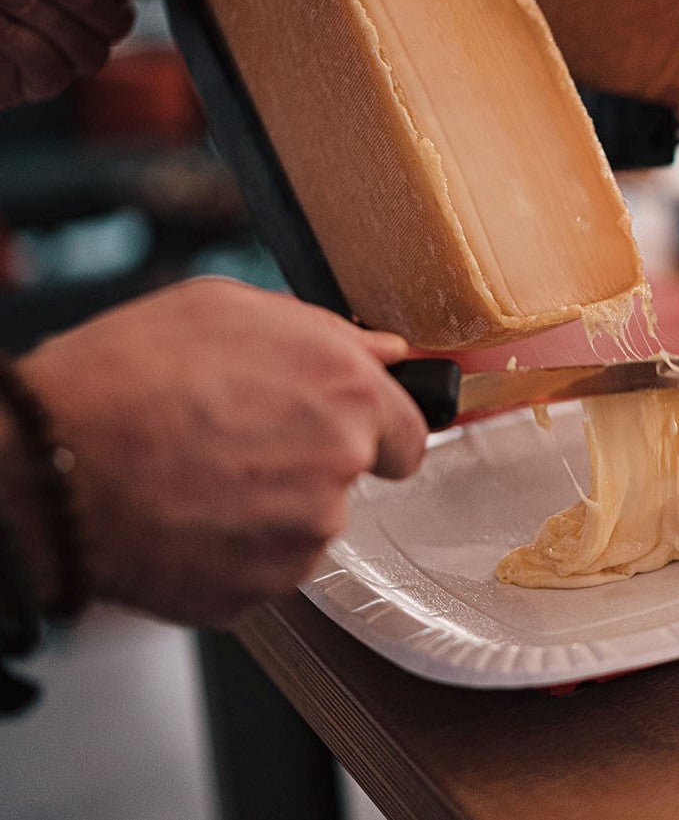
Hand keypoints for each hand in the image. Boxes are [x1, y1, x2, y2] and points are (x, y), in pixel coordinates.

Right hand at [18, 279, 427, 624]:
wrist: (45, 461)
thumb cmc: (126, 374)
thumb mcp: (229, 308)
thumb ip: (328, 332)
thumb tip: (384, 352)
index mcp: (346, 392)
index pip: (413, 435)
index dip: (381, 432)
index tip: (357, 433)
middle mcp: (338, 466)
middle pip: (353, 479)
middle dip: (315, 463)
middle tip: (246, 441)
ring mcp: (301, 536)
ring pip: (308, 524)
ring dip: (273, 506)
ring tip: (204, 473)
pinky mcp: (258, 589)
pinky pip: (265, 566)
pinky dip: (238, 548)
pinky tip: (191, 513)